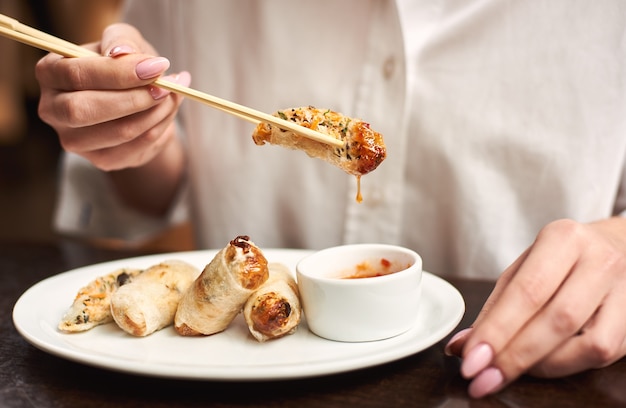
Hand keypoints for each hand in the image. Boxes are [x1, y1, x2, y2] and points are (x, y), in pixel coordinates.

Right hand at [36, 23, 191, 214]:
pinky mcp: (101, 160)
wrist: (138, 98)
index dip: (118, 73)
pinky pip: (137, 147)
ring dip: (156, 113)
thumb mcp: (123, 41)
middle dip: (135, 99)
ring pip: (119, 132)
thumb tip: (121, 52)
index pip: (75, 75)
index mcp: (50, 73)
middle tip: (165, 87)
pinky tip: (168, 111)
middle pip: (85, 110)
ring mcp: (74, 140)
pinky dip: (161, 127)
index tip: (156, 67)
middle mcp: (53, 110)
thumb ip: (121, 40)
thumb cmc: (124, 64)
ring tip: (174, 94)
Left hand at [445, 218, 625, 397]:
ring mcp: (625, 292)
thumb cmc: (561, 260)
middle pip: (557, 319)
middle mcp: (600, 261)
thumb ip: (495, 307)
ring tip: (508, 370)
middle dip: (514, 355)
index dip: (498, 330)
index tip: (472, 357)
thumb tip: (462, 346)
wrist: (618, 248)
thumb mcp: (524, 268)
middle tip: (482, 376)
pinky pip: (601, 354)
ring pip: (586, 344)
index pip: (527, 291)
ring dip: (539, 365)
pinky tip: (540, 364)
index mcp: (564, 239)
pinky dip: (565, 365)